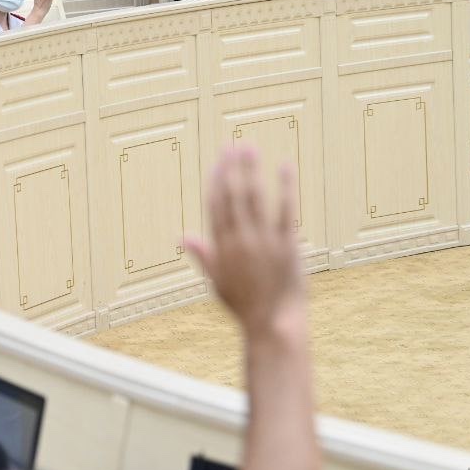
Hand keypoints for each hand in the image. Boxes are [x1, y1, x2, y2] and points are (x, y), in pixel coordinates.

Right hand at [183, 147, 303, 334]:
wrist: (271, 324)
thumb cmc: (243, 306)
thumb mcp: (216, 282)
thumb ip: (202, 255)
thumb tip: (182, 236)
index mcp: (220, 247)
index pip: (215, 205)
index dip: (215, 180)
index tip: (217, 161)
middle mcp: (239, 239)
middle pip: (232, 195)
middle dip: (230, 168)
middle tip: (231, 145)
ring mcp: (262, 241)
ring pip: (254, 197)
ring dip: (250, 170)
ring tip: (250, 148)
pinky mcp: (286, 245)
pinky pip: (286, 209)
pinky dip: (285, 186)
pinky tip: (285, 166)